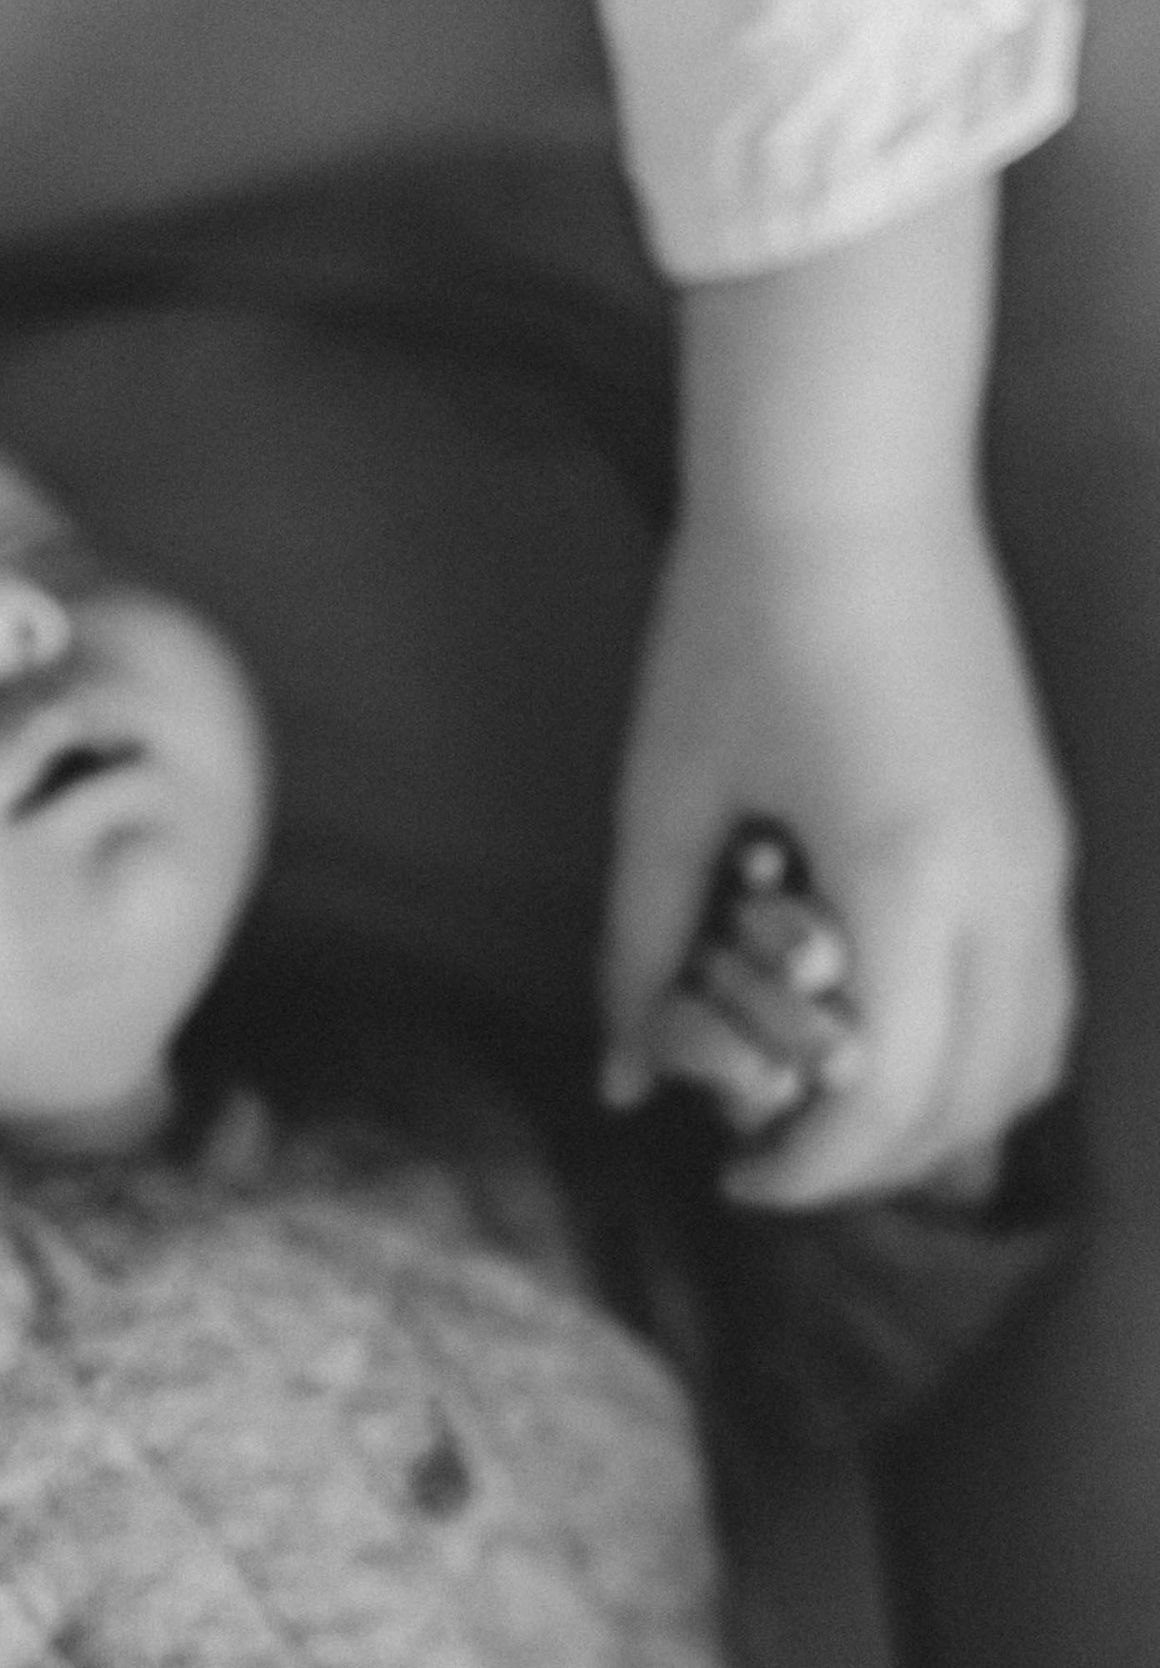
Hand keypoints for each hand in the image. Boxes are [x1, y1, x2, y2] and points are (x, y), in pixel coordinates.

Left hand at [604, 492, 1073, 1203]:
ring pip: (1035, 1054)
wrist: (848, 486)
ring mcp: (1042, 858)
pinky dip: (982, 1049)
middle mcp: (1007, 887)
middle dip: (877, 1162)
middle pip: (977, 1100)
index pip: (887, 1100)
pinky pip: (1042, 989)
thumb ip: (644, 955)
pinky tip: (894, 1038)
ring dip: (944, 1115)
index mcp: (909, 883)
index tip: (736, 1180)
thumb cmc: (737, 630)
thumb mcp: (667, 804)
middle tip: (776, 1163)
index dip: (812, 1171)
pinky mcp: (1044, 829)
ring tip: (836, 1117)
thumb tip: (624, 1081)